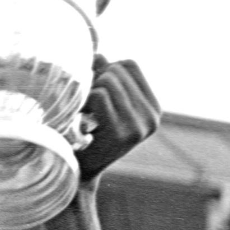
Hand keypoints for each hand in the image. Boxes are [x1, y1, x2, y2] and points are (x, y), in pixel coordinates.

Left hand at [74, 57, 160, 184]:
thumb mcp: (100, 106)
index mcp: (152, 109)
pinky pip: (99, 96)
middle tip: (82, 105)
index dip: (105, 69)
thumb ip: (103, 80)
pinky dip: (83, 104)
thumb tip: (98, 54)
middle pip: (116, 71)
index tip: (91, 90)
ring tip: (81, 115)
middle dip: (93, 81)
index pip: (129, 65)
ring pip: (107, 81)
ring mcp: (139, 125)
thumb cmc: (84, 138)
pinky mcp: (123, 132)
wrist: (78, 176)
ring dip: (86, 94)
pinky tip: (79, 122)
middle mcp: (152, 117)